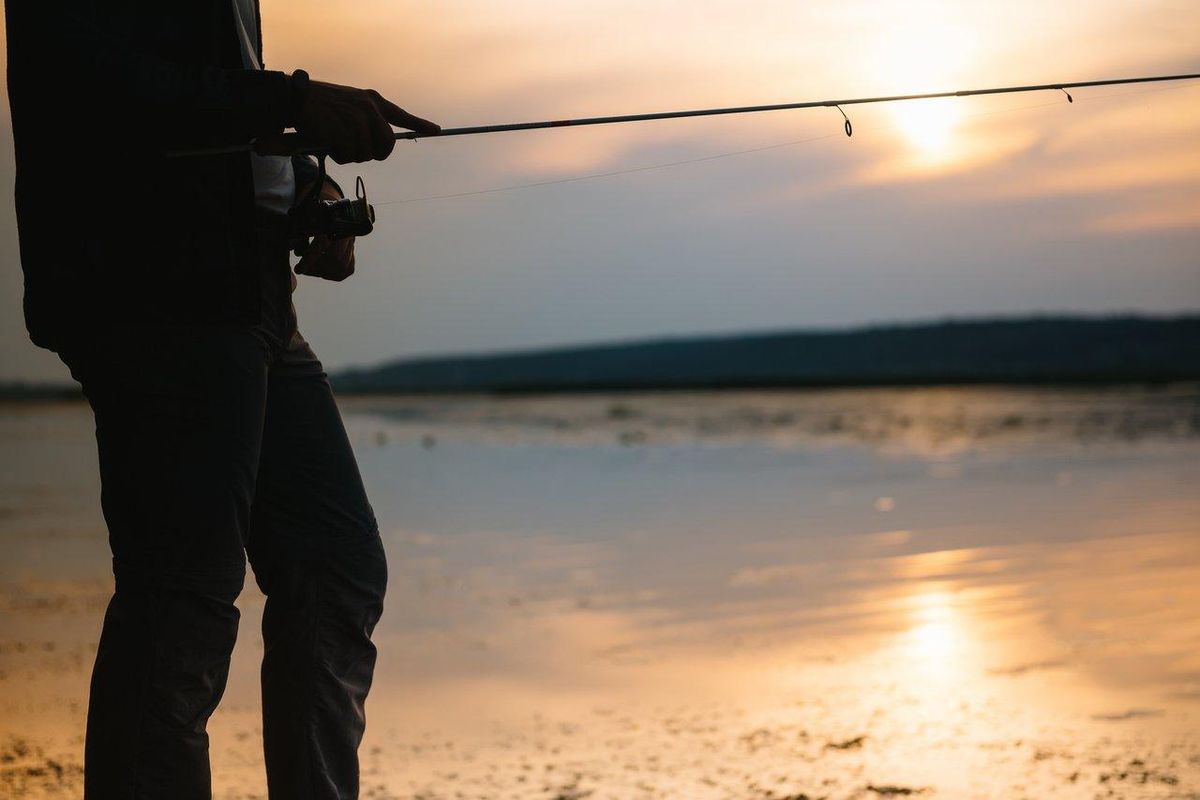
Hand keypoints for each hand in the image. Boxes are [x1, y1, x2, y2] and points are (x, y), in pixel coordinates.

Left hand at [294, 178, 356, 280]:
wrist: (336, 206)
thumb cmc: (318, 210)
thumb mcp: (305, 215)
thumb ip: (298, 230)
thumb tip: (290, 246)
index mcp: (334, 223)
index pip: (322, 246)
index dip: (309, 260)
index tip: (299, 270)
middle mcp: (346, 234)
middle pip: (335, 260)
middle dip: (317, 268)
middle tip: (304, 269)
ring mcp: (351, 244)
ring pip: (342, 267)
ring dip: (324, 272)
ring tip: (312, 269)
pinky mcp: (353, 251)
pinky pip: (348, 269)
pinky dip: (335, 273)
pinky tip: (323, 270)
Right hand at [296, 81, 438, 163]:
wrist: (297, 97)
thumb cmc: (321, 105)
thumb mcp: (349, 104)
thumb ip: (366, 120)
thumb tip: (377, 147)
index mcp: (372, 100)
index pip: (401, 115)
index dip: (419, 124)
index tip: (436, 130)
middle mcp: (370, 108)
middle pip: (387, 145)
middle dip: (375, 153)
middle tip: (357, 150)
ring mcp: (359, 119)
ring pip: (366, 153)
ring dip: (351, 154)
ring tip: (336, 140)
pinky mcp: (346, 131)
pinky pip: (350, 155)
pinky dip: (339, 155)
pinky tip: (329, 141)